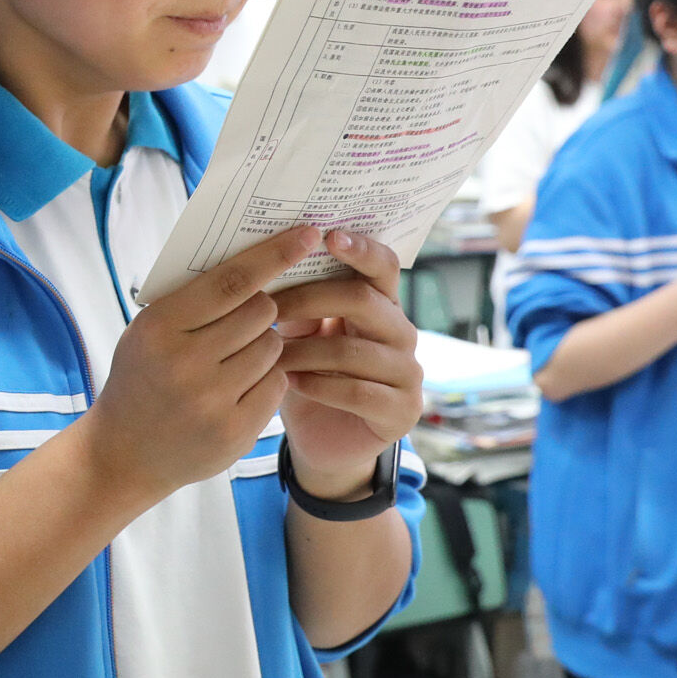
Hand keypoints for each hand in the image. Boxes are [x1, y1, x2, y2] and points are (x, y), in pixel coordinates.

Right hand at [69, 227, 312, 518]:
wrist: (123, 452)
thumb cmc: (143, 376)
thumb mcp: (149, 331)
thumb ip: (193, 300)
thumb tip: (255, 257)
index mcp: (160, 327)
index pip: (231, 281)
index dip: (274, 255)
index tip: (307, 234)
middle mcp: (185, 363)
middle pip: (260, 312)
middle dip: (260, 310)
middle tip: (240, 322)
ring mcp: (211, 401)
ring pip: (272, 347)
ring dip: (263, 345)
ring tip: (233, 360)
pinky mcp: (234, 431)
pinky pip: (276, 384)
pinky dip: (266, 379)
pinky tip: (238, 388)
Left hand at [272, 232, 423, 491]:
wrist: (322, 442)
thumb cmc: (307, 376)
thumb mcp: (297, 334)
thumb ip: (296, 301)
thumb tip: (269, 257)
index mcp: (380, 304)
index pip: (383, 266)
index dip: (360, 249)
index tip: (328, 235)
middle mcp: (401, 333)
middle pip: (365, 301)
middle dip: (311, 300)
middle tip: (269, 307)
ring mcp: (407, 372)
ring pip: (355, 350)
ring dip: (305, 351)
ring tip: (269, 355)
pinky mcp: (403, 410)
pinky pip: (360, 392)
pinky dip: (320, 386)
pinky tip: (290, 384)